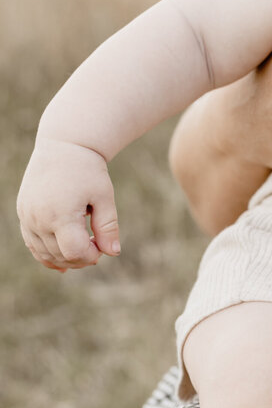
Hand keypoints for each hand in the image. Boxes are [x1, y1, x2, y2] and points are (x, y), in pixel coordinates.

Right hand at [17, 139, 120, 270]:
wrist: (63, 146)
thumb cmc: (87, 170)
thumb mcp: (103, 197)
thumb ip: (108, 227)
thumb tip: (113, 252)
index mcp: (60, 214)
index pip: (75, 252)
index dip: (91, 256)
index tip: (102, 246)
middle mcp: (38, 219)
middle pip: (60, 255)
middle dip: (81, 258)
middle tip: (96, 246)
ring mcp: (27, 217)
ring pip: (44, 253)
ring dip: (65, 258)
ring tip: (83, 248)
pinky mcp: (23, 213)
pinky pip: (32, 243)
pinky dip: (46, 254)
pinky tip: (62, 261)